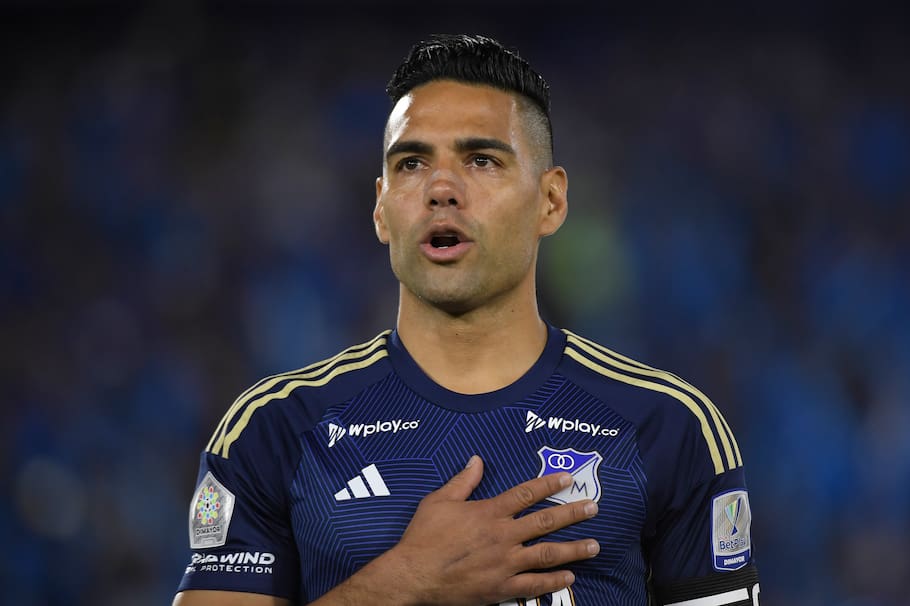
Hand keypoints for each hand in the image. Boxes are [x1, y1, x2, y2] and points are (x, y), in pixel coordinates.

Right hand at [387, 455, 599, 604]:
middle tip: (593, 507)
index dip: (549, 484)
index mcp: (489, 512)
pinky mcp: (501, 587)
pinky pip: (533, 584)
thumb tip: (477, 459)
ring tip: (594, 545)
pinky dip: (553, 581)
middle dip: (572, 513)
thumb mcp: (439, 500)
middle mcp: (502, 535)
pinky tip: (570, 577)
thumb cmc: (423, 536)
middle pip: (545, 520)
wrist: (412, 574)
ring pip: (547, 554)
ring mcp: (504, 563)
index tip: (568, 479)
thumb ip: (463, 480)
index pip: (526, 493)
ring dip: (573, 549)